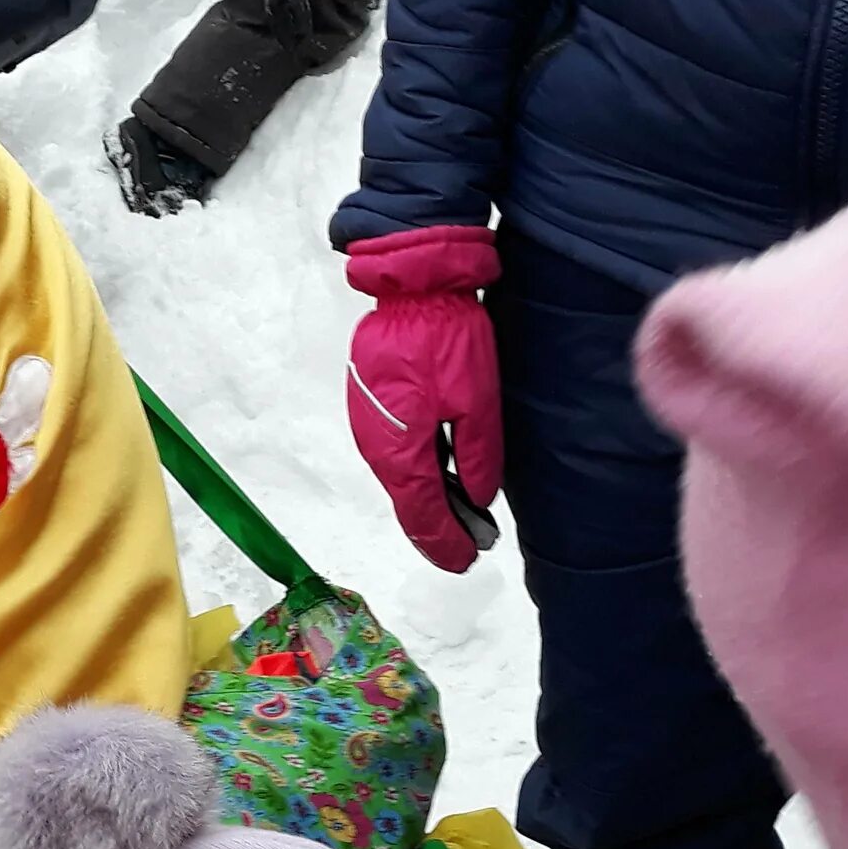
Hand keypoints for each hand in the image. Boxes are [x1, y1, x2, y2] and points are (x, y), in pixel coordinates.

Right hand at [342, 225, 502, 573]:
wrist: (412, 287)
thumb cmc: (447, 337)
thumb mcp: (477, 400)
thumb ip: (477, 455)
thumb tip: (477, 497)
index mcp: (401, 450)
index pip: (422, 514)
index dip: (445, 542)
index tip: (467, 561)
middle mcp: (378, 447)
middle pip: (407, 503)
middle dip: (438, 528)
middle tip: (470, 547)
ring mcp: (370, 429)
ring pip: (401, 480)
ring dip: (430, 502)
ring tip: (462, 517)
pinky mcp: (372, 410)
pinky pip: (395, 456)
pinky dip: (419, 475)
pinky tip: (441, 477)